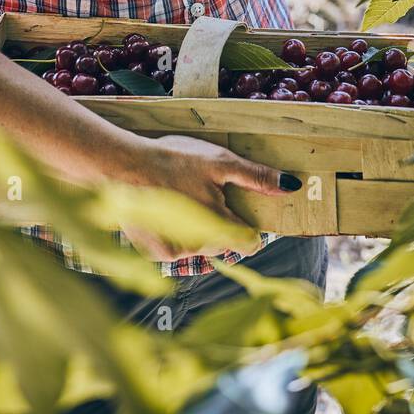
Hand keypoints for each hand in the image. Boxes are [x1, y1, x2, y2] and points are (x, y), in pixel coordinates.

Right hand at [121, 133, 296, 262]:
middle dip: (219, 221)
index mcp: (220, 226)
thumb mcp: (219, 161)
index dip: (249, 225)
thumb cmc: (173, 160)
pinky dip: (175, 232)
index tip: (239, 208)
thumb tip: (292, 187)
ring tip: (181, 197)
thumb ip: (256, 177)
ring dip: (197, 228)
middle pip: (224, 242)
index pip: (250, 242)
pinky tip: (165, 210)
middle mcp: (200, 247)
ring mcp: (176, 253)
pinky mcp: (155, 254)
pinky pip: (177, 247)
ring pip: (199, 245)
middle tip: (203, 193)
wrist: (121, 167)